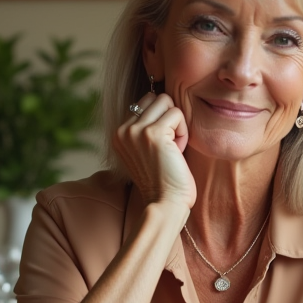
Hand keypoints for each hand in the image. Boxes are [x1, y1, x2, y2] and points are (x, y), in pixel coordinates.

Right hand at [113, 92, 195, 210]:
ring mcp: (136, 131)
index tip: (163, 147)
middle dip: (169, 118)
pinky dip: (183, 132)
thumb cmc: (163, 182)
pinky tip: (177, 152)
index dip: (161, 120)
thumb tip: (163, 100)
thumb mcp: (147, 152)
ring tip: (173, 148)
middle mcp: (123, 130)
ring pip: (166, 101)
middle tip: (170, 146)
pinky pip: (177, 114)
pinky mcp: (153, 133)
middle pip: (155, 98)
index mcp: (119, 134)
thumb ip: (146, 130)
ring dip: (177, 124)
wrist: (165, 204)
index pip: (145, 103)